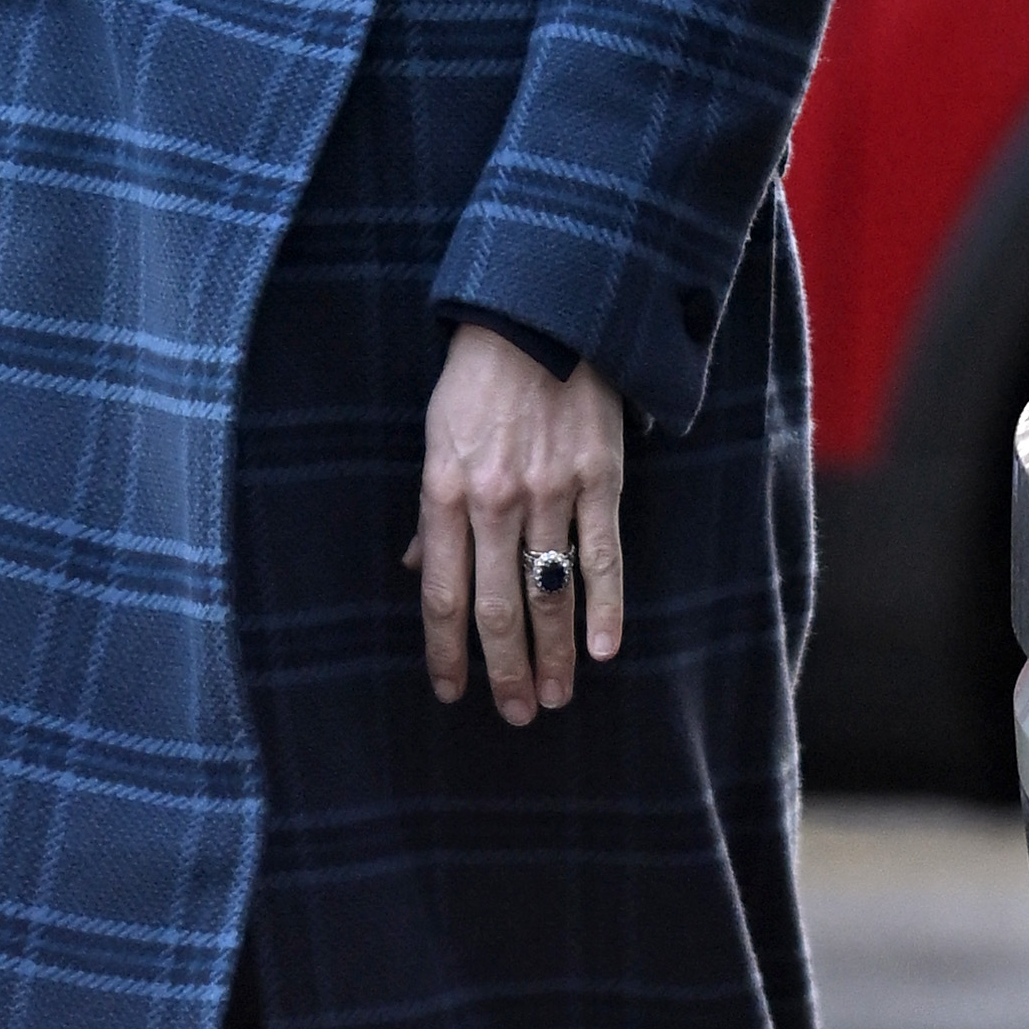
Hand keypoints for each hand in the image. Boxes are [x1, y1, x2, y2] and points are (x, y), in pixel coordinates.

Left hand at [410, 323, 626, 724]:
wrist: (538, 314)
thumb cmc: (478, 377)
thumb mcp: (435, 437)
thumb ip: (433, 510)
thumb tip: (422, 570)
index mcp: (444, 492)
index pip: (444, 595)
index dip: (446, 651)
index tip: (451, 693)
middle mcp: (493, 502)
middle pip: (496, 608)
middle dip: (504, 670)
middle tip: (517, 714)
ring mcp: (549, 492)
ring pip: (549, 592)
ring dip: (555, 653)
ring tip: (557, 697)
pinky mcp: (598, 478)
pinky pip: (603, 556)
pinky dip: (606, 607)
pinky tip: (606, 650)